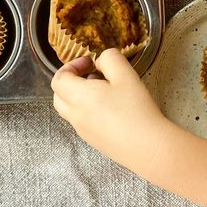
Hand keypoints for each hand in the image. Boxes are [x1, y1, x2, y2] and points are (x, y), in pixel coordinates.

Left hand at [51, 49, 169, 174]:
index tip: (90, 63)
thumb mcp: (125, 75)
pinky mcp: (93, 141)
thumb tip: (100, 61)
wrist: (147, 147)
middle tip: (91, 75)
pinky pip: (81, 121)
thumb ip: (110, 59)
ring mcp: (83, 130)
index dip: (71, 66)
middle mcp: (75, 115)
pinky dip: (87, 110)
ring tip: (103, 90)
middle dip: (70, 81)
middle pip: (59, 95)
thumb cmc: (136, 110)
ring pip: (69, 109)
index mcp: (78, 97)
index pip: (59, 78)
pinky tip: (111, 108)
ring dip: (78, 96)